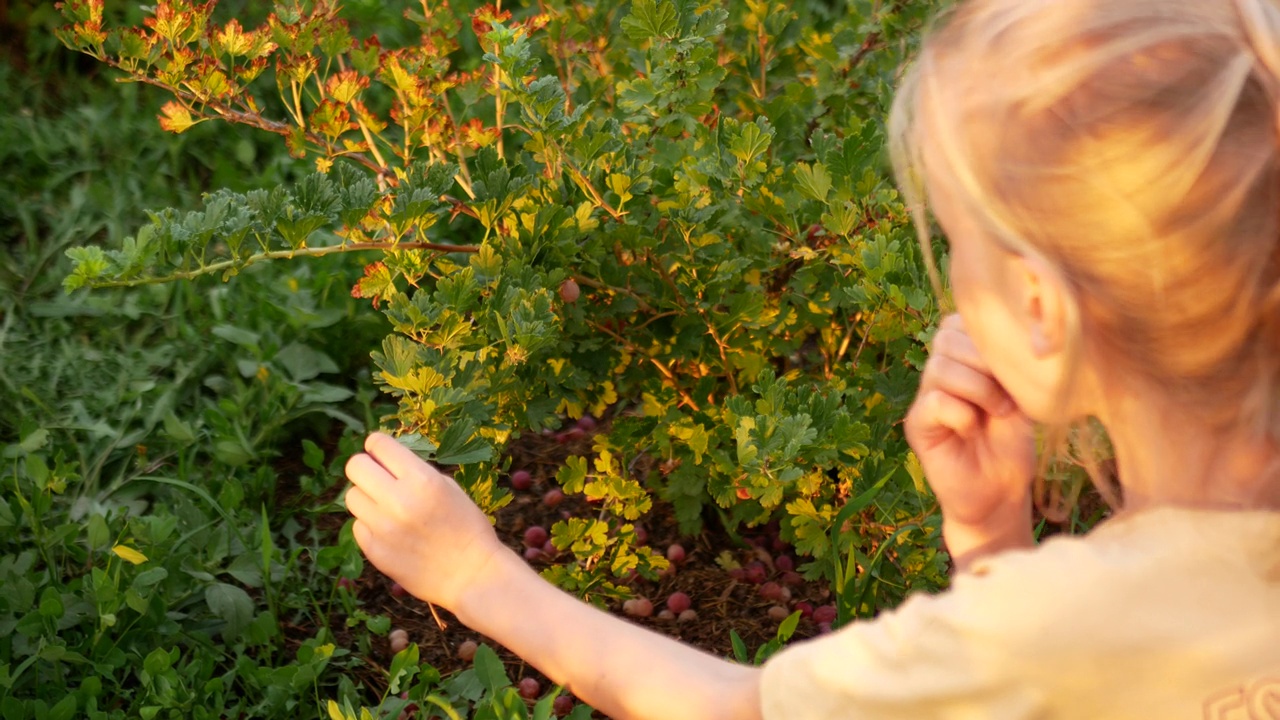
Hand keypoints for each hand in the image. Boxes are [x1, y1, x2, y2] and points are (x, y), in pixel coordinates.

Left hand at [344, 432, 509, 609]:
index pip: (378, 445)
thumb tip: (383, 461)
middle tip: (378, 477)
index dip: (377, 445)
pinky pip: (358, 525)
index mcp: (422, 480)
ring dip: (366, 497)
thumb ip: (415, 472)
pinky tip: (390, 531)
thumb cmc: (467, 527)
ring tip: (386, 507)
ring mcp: (382, 528)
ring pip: (351, 496)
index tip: (380, 452)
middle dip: (365, 467)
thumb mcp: (448, 488)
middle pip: (355, 467)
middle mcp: (398, 501)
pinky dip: (370, 524)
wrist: (472, 575)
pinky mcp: (374, 551)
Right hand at [904, 314, 1035, 529]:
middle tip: (1006, 395)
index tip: (1013, 367)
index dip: (986, 336)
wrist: (1001, 493)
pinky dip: (961, 413)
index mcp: (963, 359)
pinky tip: (973, 429)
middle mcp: (939, 373)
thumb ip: (1007, 364)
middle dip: (983, 361)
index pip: (960, 320)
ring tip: (996, 412)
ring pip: (940, 367)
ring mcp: (925, 398)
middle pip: (946, 337)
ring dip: (977, 388)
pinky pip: (935, 401)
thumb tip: (1015, 329)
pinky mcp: (918, 426)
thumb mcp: (1020, 396)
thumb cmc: (1012, 444)